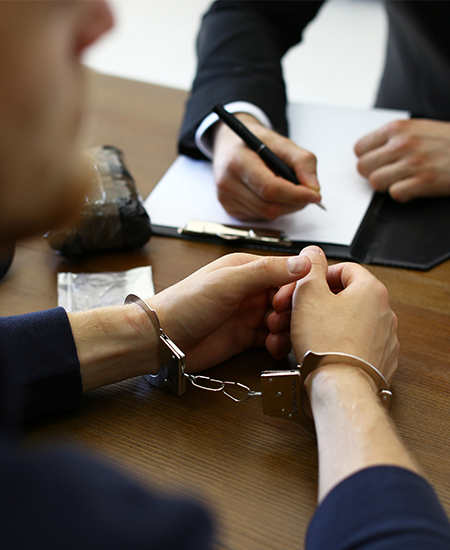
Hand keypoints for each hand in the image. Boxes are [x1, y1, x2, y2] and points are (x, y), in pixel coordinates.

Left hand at [147, 253, 310, 371]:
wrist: (162, 339)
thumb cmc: (185, 304)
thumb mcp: (228, 282)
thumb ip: (265, 271)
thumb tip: (302, 262)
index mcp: (246, 269)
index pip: (285, 273)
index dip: (293, 288)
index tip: (288, 302)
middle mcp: (249, 290)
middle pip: (287, 299)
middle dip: (290, 312)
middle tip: (278, 321)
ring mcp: (247, 315)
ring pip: (282, 320)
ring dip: (285, 330)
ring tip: (273, 336)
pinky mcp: (244, 338)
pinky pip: (272, 339)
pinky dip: (277, 344)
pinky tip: (272, 348)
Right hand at [212, 113, 322, 219]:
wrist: (231, 143)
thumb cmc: (255, 142)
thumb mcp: (282, 143)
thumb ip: (303, 162)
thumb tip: (314, 189)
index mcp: (238, 161)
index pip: (270, 189)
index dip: (296, 195)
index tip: (314, 195)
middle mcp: (227, 182)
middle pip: (270, 207)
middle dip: (294, 203)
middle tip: (306, 193)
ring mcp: (226, 198)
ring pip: (267, 215)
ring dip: (285, 206)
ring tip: (286, 188)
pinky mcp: (230, 209)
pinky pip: (260, 217)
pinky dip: (273, 208)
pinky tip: (271, 194)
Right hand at [269, 246, 397, 382]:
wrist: (340, 388)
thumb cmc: (327, 344)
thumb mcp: (309, 294)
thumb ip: (310, 268)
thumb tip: (313, 252)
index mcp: (371, 291)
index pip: (344, 270)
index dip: (318, 277)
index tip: (303, 287)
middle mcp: (384, 313)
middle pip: (342, 298)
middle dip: (311, 304)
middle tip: (292, 312)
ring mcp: (383, 339)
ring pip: (344, 323)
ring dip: (318, 325)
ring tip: (297, 334)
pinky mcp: (377, 361)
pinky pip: (351, 345)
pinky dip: (332, 344)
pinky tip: (314, 350)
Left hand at [355, 119, 449, 201]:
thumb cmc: (447, 142)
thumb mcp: (417, 129)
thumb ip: (391, 139)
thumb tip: (368, 153)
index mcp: (397, 128)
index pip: (359, 149)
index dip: (367, 159)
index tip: (378, 163)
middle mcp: (402, 143)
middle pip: (363, 168)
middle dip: (373, 174)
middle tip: (390, 175)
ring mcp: (413, 162)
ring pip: (375, 182)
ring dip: (387, 186)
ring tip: (402, 181)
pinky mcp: (424, 181)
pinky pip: (395, 194)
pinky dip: (403, 195)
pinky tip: (414, 188)